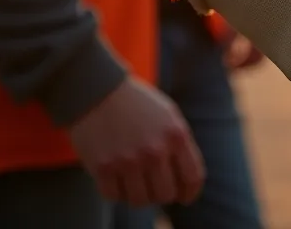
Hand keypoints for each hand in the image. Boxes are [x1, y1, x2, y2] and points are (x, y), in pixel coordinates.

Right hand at [69, 77, 203, 206]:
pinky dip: (116, 192)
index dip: (190, 192)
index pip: (192, 177)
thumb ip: (180, 146)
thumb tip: (187, 181)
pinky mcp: (102, 167)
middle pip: (166, 194)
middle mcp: (154, 151)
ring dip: (139, 195)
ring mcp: (128, 161)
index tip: (185, 197)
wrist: (98, 89)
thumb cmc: (137, 104)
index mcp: (176, 136)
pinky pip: (114, 196)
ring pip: (140, 200)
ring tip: (135, 183)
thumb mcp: (169, 117)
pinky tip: (116, 179)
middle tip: (155, 188)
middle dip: (162, 194)